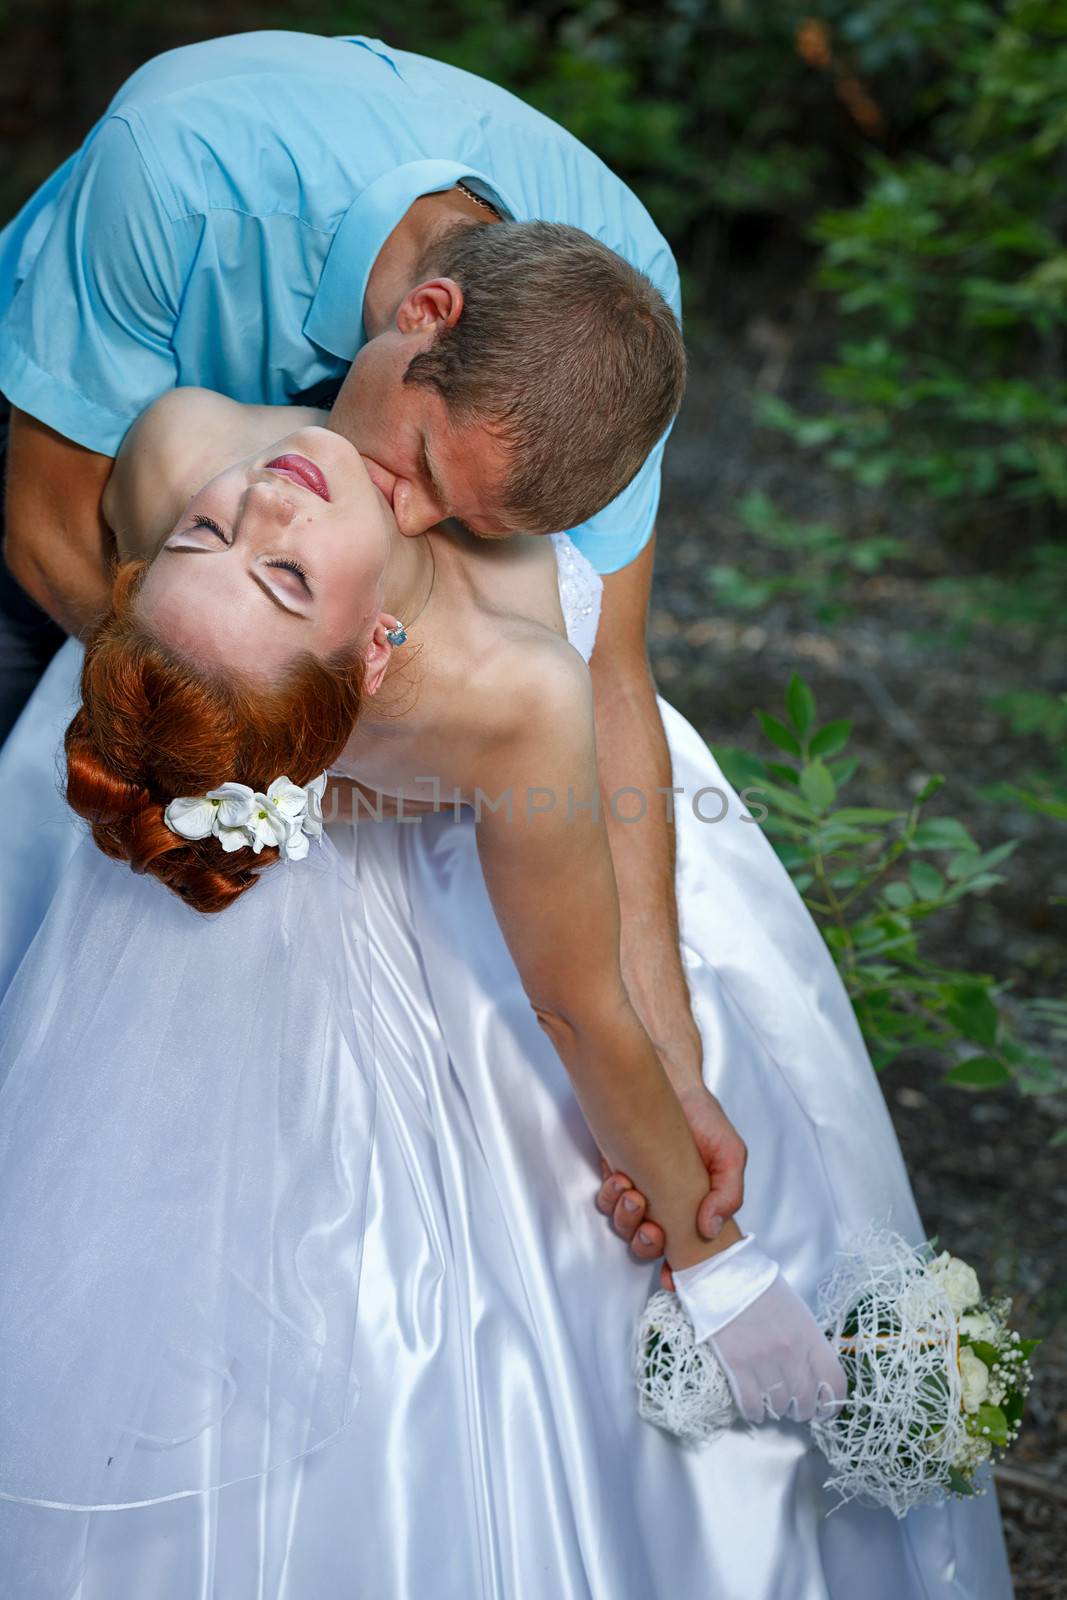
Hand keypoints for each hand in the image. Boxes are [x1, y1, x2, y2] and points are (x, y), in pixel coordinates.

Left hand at [595, 1081, 746, 1286]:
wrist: (668, 1078)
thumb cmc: (702, 1118)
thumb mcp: (729, 1153)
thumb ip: (728, 1193)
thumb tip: (709, 1229)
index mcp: (693, 1207)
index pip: (683, 1250)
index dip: (677, 1270)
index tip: (672, 1279)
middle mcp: (663, 1204)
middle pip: (647, 1244)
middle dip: (647, 1243)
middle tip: (652, 1227)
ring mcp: (637, 1189)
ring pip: (623, 1225)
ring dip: (626, 1218)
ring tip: (633, 1193)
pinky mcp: (615, 1171)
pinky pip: (605, 1200)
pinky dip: (610, 1196)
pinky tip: (620, 1178)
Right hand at [673, 1234, 847, 1424]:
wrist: (724, 1274)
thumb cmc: (761, 1288)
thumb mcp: (796, 1311)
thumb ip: (807, 1341)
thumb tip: (810, 1371)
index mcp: (809, 1335)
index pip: (833, 1381)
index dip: (832, 1402)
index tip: (826, 1408)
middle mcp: (790, 1353)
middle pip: (807, 1400)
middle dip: (804, 1410)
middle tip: (797, 1408)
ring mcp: (763, 1361)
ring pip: (779, 1405)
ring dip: (779, 1410)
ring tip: (774, 1404)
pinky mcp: (737, 1367)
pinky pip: (751, 1404)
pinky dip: (755, 1413)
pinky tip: (756, 1409)